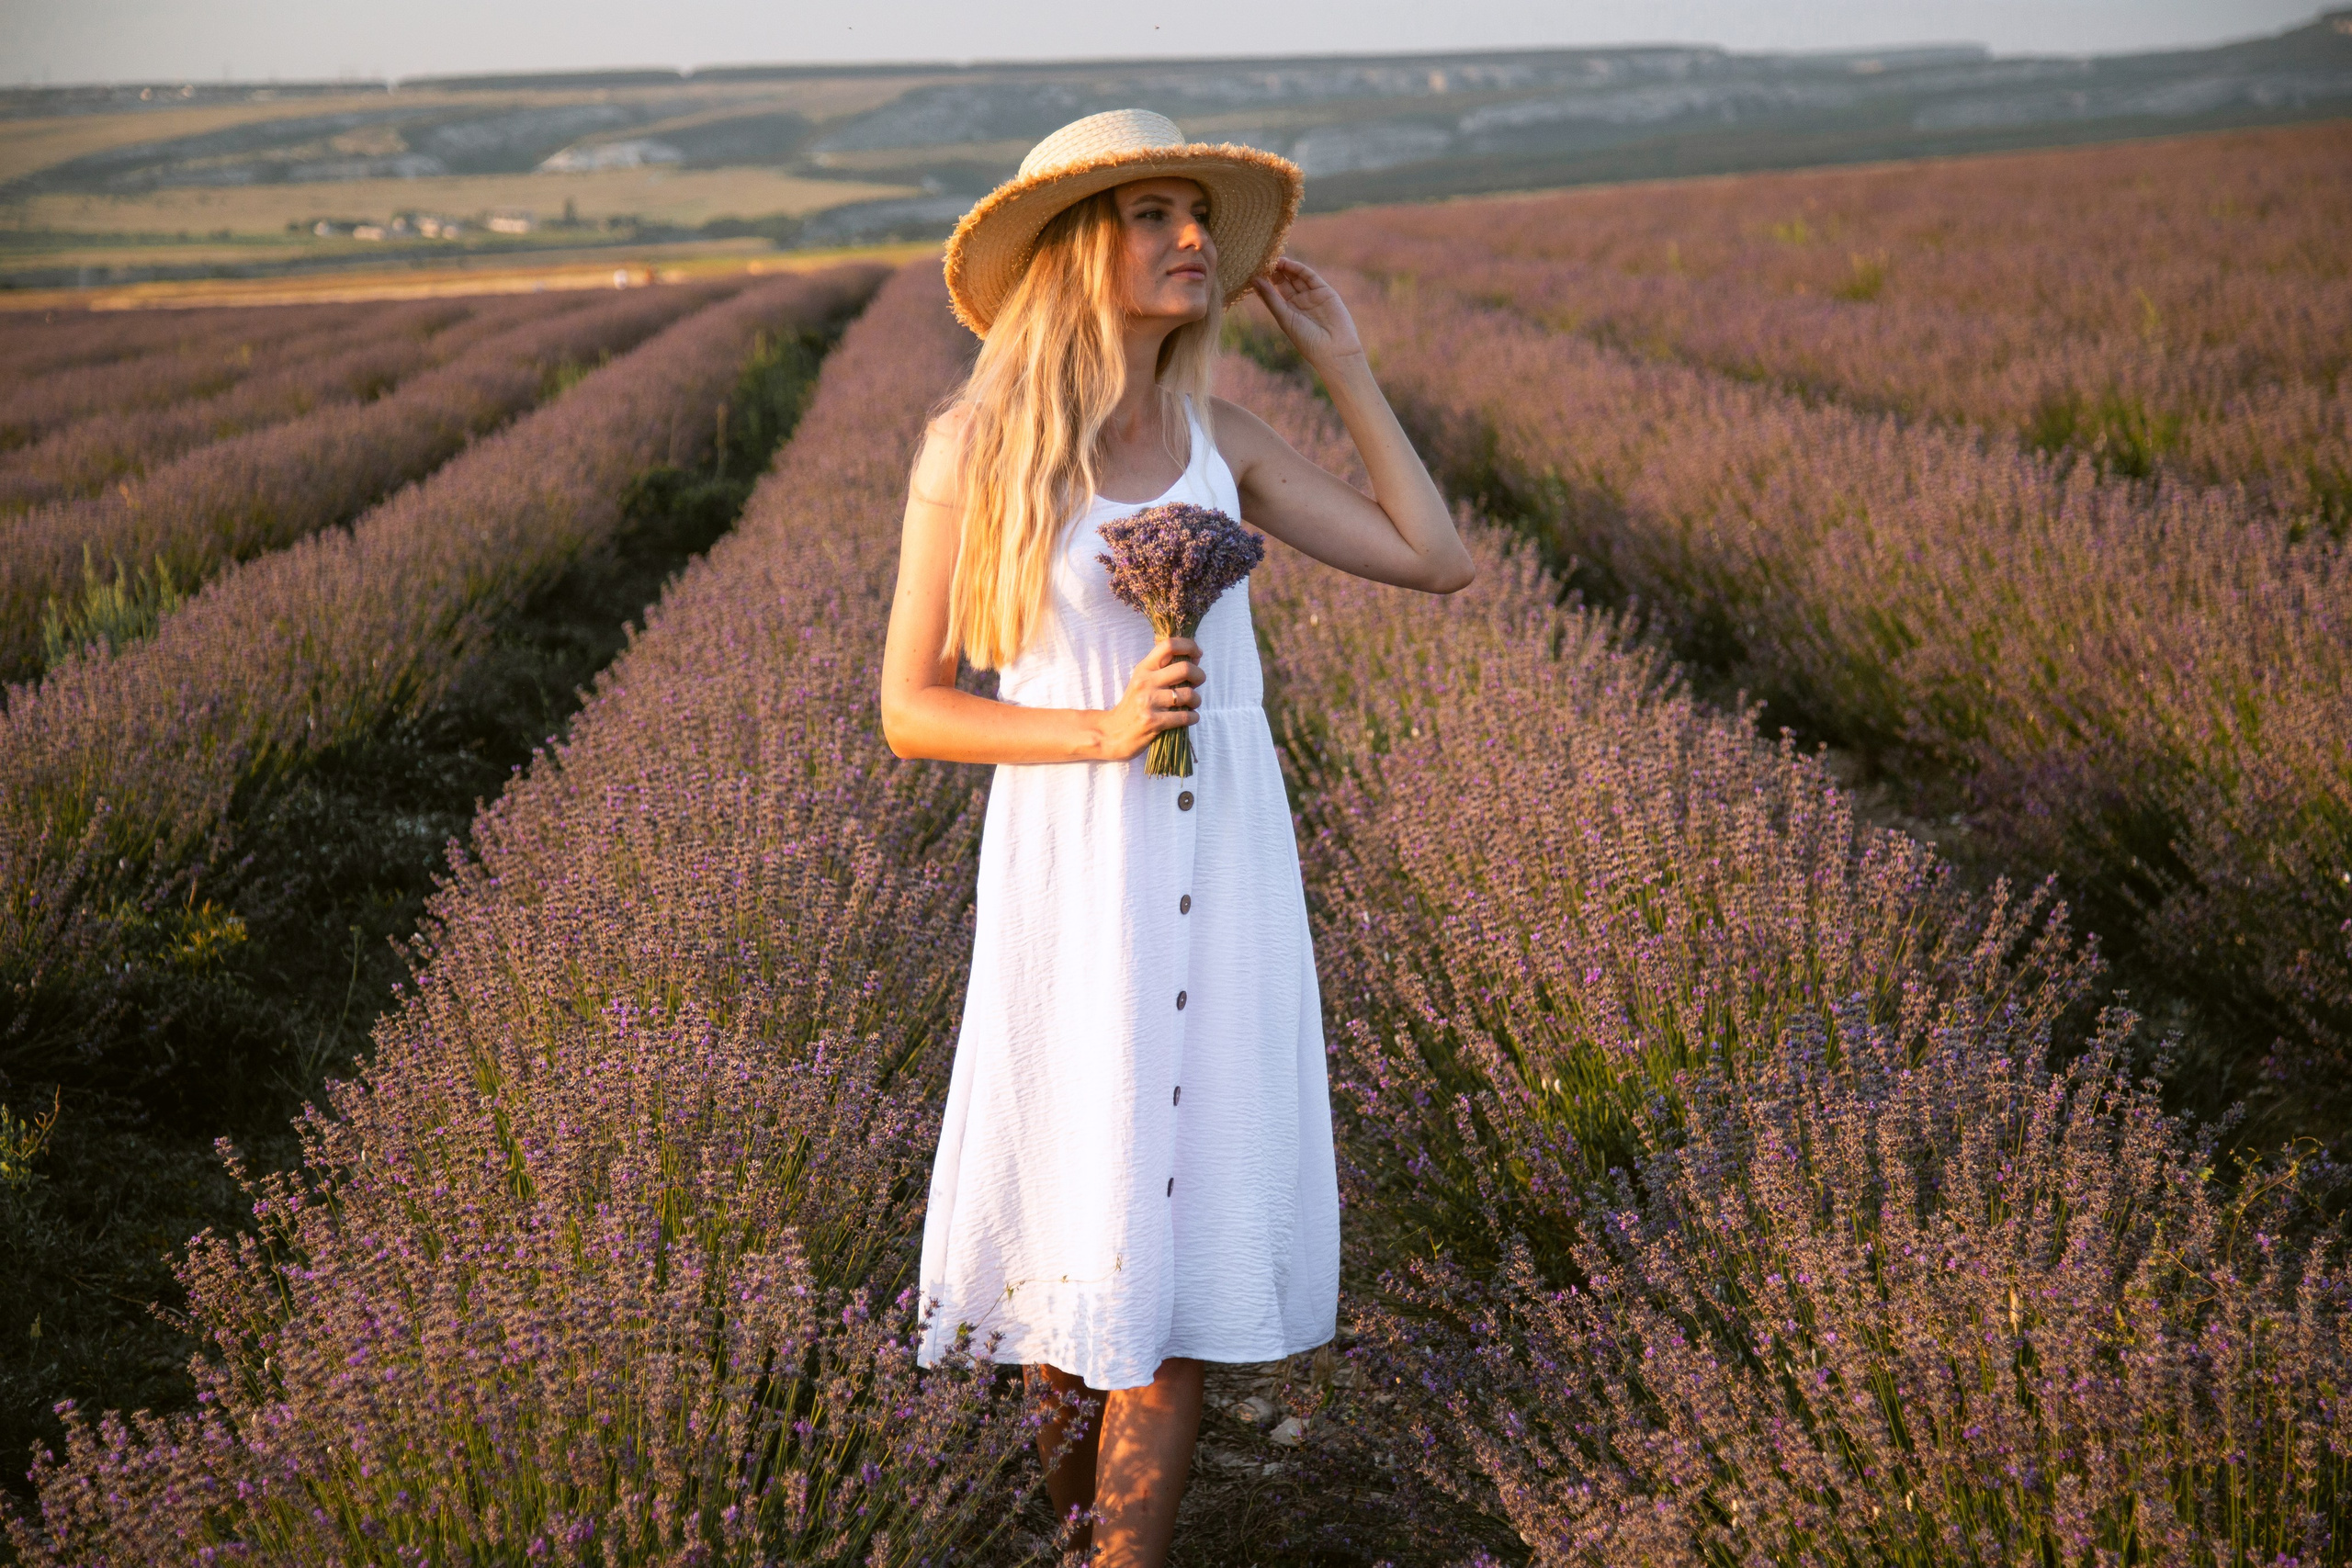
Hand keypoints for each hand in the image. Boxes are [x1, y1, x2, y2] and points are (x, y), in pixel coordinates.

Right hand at [1096, 637, 1202, 760]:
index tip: (1197, 654)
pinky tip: (1190, 717)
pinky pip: (1185, 716)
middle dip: (1199, 675)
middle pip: (1185, 668)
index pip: (1169, 645)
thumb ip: (1163, 669)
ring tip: (1192, 704)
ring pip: (1189, 694)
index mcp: (1144, 668)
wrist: (1114, 733)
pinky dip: (1193, 717)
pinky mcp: (1153, 721)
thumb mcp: (1143, 681)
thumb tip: (1194, 658)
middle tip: (1198, 682)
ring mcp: (1148, 701)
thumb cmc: (1134, 706)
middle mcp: (1145, 682)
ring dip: (1197, 700)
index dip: (1189, 646)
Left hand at [1251, 257, 1363, 368]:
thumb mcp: (1284, 318)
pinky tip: (1287, 264)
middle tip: (1262, 261)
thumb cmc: (1306, 339)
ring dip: (1285, 268)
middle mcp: (1300, 302)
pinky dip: (1299, 269)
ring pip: (1296, 277)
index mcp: (1288, 312)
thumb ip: (1270, 298)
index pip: (1274, 292)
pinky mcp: (1325, 291)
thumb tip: (1254, 280)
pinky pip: (1310, 277)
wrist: (1334, 349)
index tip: (1253, 271)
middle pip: (1284, 282)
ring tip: (1273, 259)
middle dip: (1274, 271)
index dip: (1265, 281)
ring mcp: (1312, 296)